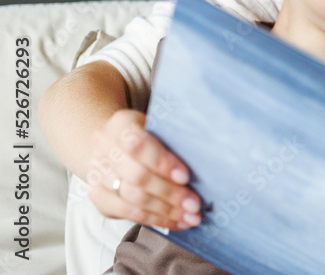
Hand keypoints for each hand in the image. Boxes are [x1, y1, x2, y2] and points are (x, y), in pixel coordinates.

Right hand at [86, 109, 201, 229]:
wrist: (115, 145)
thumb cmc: (149, 136)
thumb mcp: (160, 128)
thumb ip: (175, 140)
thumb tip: (205, 158)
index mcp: (121, 124)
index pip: (139, 145)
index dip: (163, 163)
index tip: (186, 177)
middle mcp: (104, 148)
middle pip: (137, 177)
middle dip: (169, 193)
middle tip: (194, 204)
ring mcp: (97, 174)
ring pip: (133, 198)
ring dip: (166, 211)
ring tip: (191, 217)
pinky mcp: (99, 197)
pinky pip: (129, 213)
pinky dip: (156, 220)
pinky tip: (177, 222)